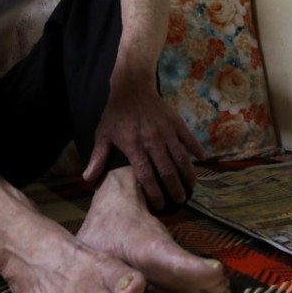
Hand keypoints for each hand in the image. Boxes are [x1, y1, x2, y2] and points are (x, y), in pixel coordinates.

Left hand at [84, 76, 205, 210]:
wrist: (132, 87)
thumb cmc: (116, 113)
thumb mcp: (103, 134)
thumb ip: (98, 157)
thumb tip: (88, 179)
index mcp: (134, 146)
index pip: (146, 175)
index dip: (154, 193)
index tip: (159, 205)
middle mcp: (152, 141)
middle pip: (167, 170)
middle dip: (174, 188)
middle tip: (180, 200)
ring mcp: (166, 131)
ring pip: (181, 157)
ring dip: (188, 173)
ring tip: (192, 186)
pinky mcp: (176, 122)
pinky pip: (189, 138)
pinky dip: (196, 148)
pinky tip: (203, 159)